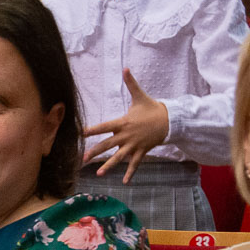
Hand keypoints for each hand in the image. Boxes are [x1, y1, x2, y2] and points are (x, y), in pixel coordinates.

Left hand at [83, 68, 169, 183]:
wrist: (169, 120)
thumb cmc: (152, 108)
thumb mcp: (139, 95)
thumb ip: (130, 83)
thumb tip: (125, 67)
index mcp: (123, 122)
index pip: (104, 126)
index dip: (92, 129)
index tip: (80, 133)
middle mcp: (126, 136)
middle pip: (107, 145)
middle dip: (95, 151)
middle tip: (83, 158)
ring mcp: (134, 145)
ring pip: (119, 157)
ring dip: (109, 166)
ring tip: (99, 173)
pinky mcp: (141, 151)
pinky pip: (134, 164)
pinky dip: (130, 172)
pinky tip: (124, 182)